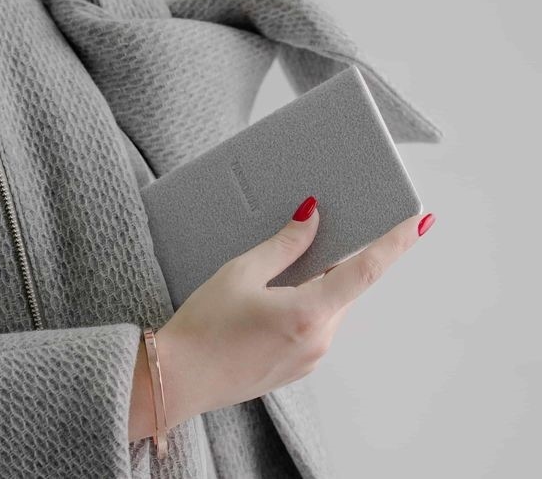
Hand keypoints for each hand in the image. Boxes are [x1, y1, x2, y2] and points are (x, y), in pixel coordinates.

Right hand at [128, 196, 434, 440]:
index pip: (365, 270)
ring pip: (329, 308)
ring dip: (315, 285)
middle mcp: (318, 340)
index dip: (395, 243)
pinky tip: (268, 304)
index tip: (419, 222)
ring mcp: (310, 358)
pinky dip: (304, 307)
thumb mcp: (240, 274)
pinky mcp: (298, 368)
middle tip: (311, 235)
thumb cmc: (203, 329)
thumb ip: (283, 245)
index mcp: (308, 313)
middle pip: (345, 287)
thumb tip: (311, 217)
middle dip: (334, 261)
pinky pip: (314, 327)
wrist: (178, 380)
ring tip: (271, 278)